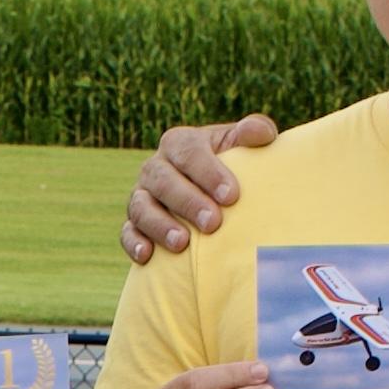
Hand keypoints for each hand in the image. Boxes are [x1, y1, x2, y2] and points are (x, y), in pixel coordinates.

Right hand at [125, 114, 277, 261]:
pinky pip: (127, 232)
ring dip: (160, 225)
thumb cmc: (233, 168)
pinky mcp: (134, 224)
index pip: (190, 152)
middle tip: (213, 223)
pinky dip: (134, 243)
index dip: (209, 173)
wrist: (214, 196)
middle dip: (188, 202)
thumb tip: (262, 134)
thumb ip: (255, 132)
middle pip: (163, 180)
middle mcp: (155, 167)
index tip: (232, 196)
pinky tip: (147, 256)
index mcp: (180, 143)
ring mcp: (141, 196)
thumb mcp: (243, 148)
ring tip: (182, 244)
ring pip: (141, 207)